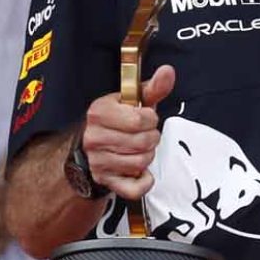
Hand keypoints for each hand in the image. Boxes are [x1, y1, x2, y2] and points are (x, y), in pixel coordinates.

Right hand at [80, 66, 175, 201]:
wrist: (91, 149)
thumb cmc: (117, 122)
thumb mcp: (132, 102)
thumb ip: (152, 88)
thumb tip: (168, 71)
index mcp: (99, 113)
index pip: (140, 119)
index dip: (150, 119)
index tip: (144, 118)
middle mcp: (94, 138)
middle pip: (143, 142)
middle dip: (151, 138)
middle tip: (142, 136)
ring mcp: (98, 162)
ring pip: (141, 162)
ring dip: (147, 157)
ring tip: (138, 150)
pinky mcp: (105, 182)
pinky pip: (135, 188)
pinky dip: (144, 181)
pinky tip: (139, 171)